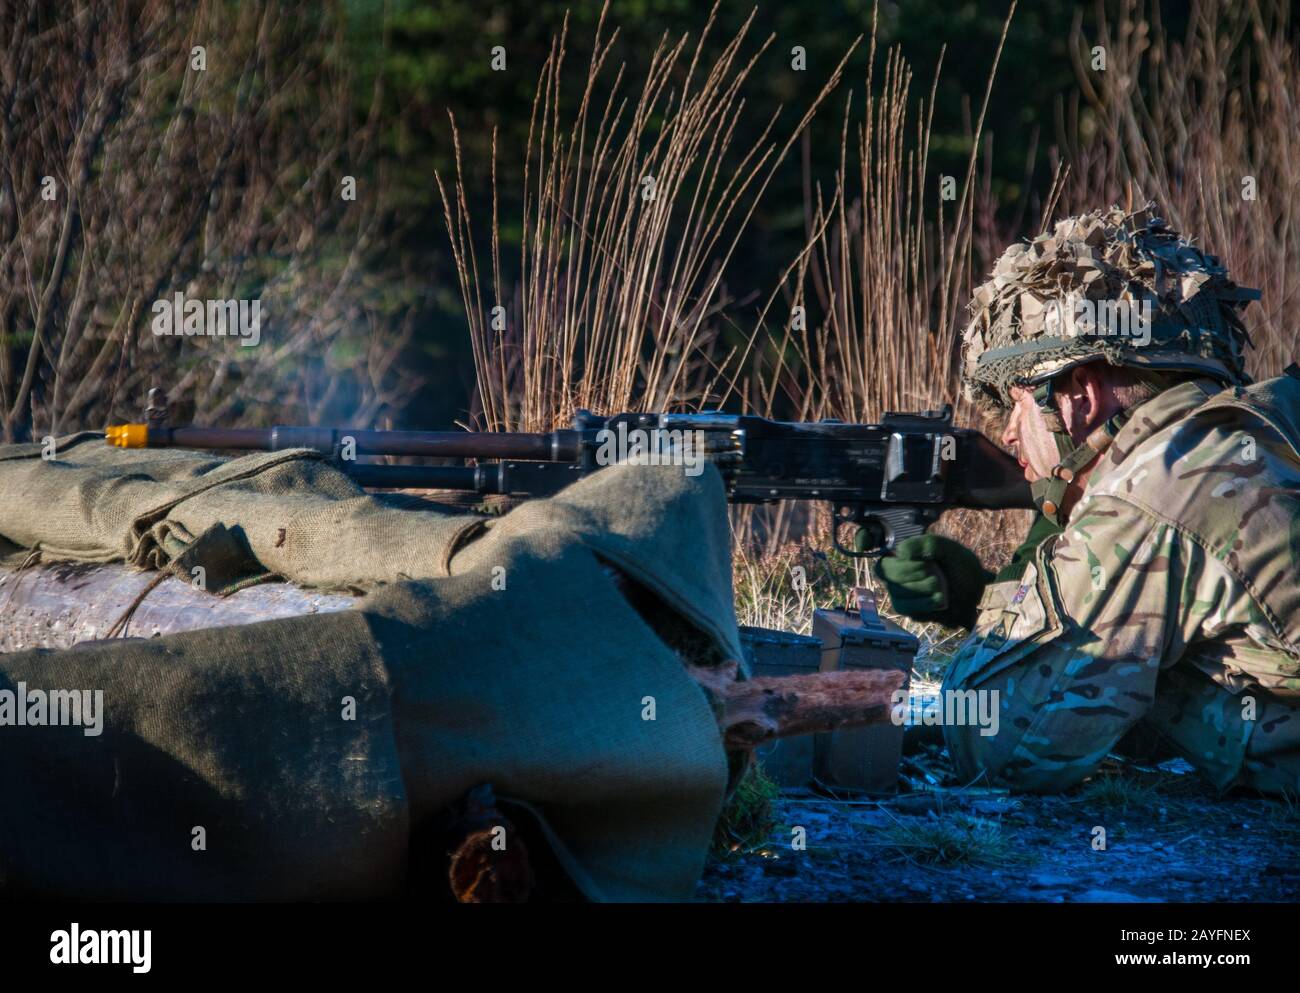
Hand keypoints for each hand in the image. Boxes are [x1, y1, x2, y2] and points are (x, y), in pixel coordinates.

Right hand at [869, 533, 993, 628]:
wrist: (978, 595)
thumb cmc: (962, 568)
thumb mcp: (949, 549)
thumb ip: (926, 544)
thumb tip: (900, 552)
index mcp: (903, 551)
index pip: (871, 540)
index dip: (862, 538)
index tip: (864, 541)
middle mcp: (897, 570)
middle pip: (884, 570)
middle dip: (909, 570)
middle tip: (931, 570)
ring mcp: (900, 590)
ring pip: (895, 590)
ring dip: (920, 587)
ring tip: (940, 585)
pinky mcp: (909, 609)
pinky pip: (905, 606)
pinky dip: (924, 602)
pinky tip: (939, 599)